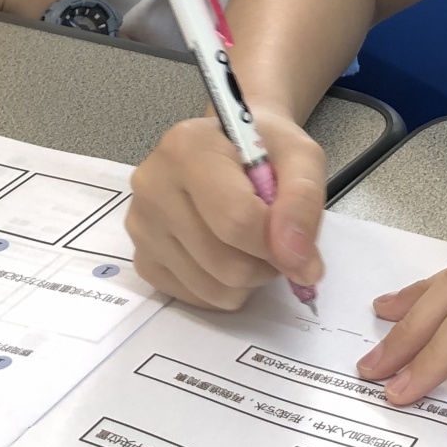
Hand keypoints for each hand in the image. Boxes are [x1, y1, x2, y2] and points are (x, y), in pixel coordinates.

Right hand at [127, 106, 327, 309]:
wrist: (231, 147)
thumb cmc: (264, 149)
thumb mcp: (300, 156)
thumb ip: (304, 200)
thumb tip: (299, 262)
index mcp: (186, 148)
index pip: (237, 219)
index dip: (279, 244)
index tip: (302, 248)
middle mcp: (153, 186)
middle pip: (225, 262)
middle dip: (266, 264)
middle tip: (277, 240)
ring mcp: (142, 226)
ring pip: (213, 289)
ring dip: (249, 280)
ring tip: (252, 243)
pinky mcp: (143, 259)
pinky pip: (197, 299)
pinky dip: (225, 289)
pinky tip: (228, 253)